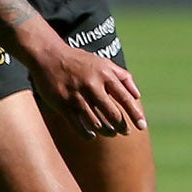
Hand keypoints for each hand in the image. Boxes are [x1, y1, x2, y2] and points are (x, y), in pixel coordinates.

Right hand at [30, 45, 147, 138]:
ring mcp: (76, 95)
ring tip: (111, 133)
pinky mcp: (62, 103)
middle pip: (112, 114)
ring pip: (96, 122)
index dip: (135, 115)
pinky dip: (86, 133)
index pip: (125, 99)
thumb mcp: (104, 63)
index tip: (143, 127)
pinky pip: (77, 125)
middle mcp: (92, 86)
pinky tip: (91, 136)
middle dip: (121, 126)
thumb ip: (123, 77)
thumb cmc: (80, 61)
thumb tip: (138, 96)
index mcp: (105, 75)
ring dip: (106, 131)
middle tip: (125, 132)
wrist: (48, 55)